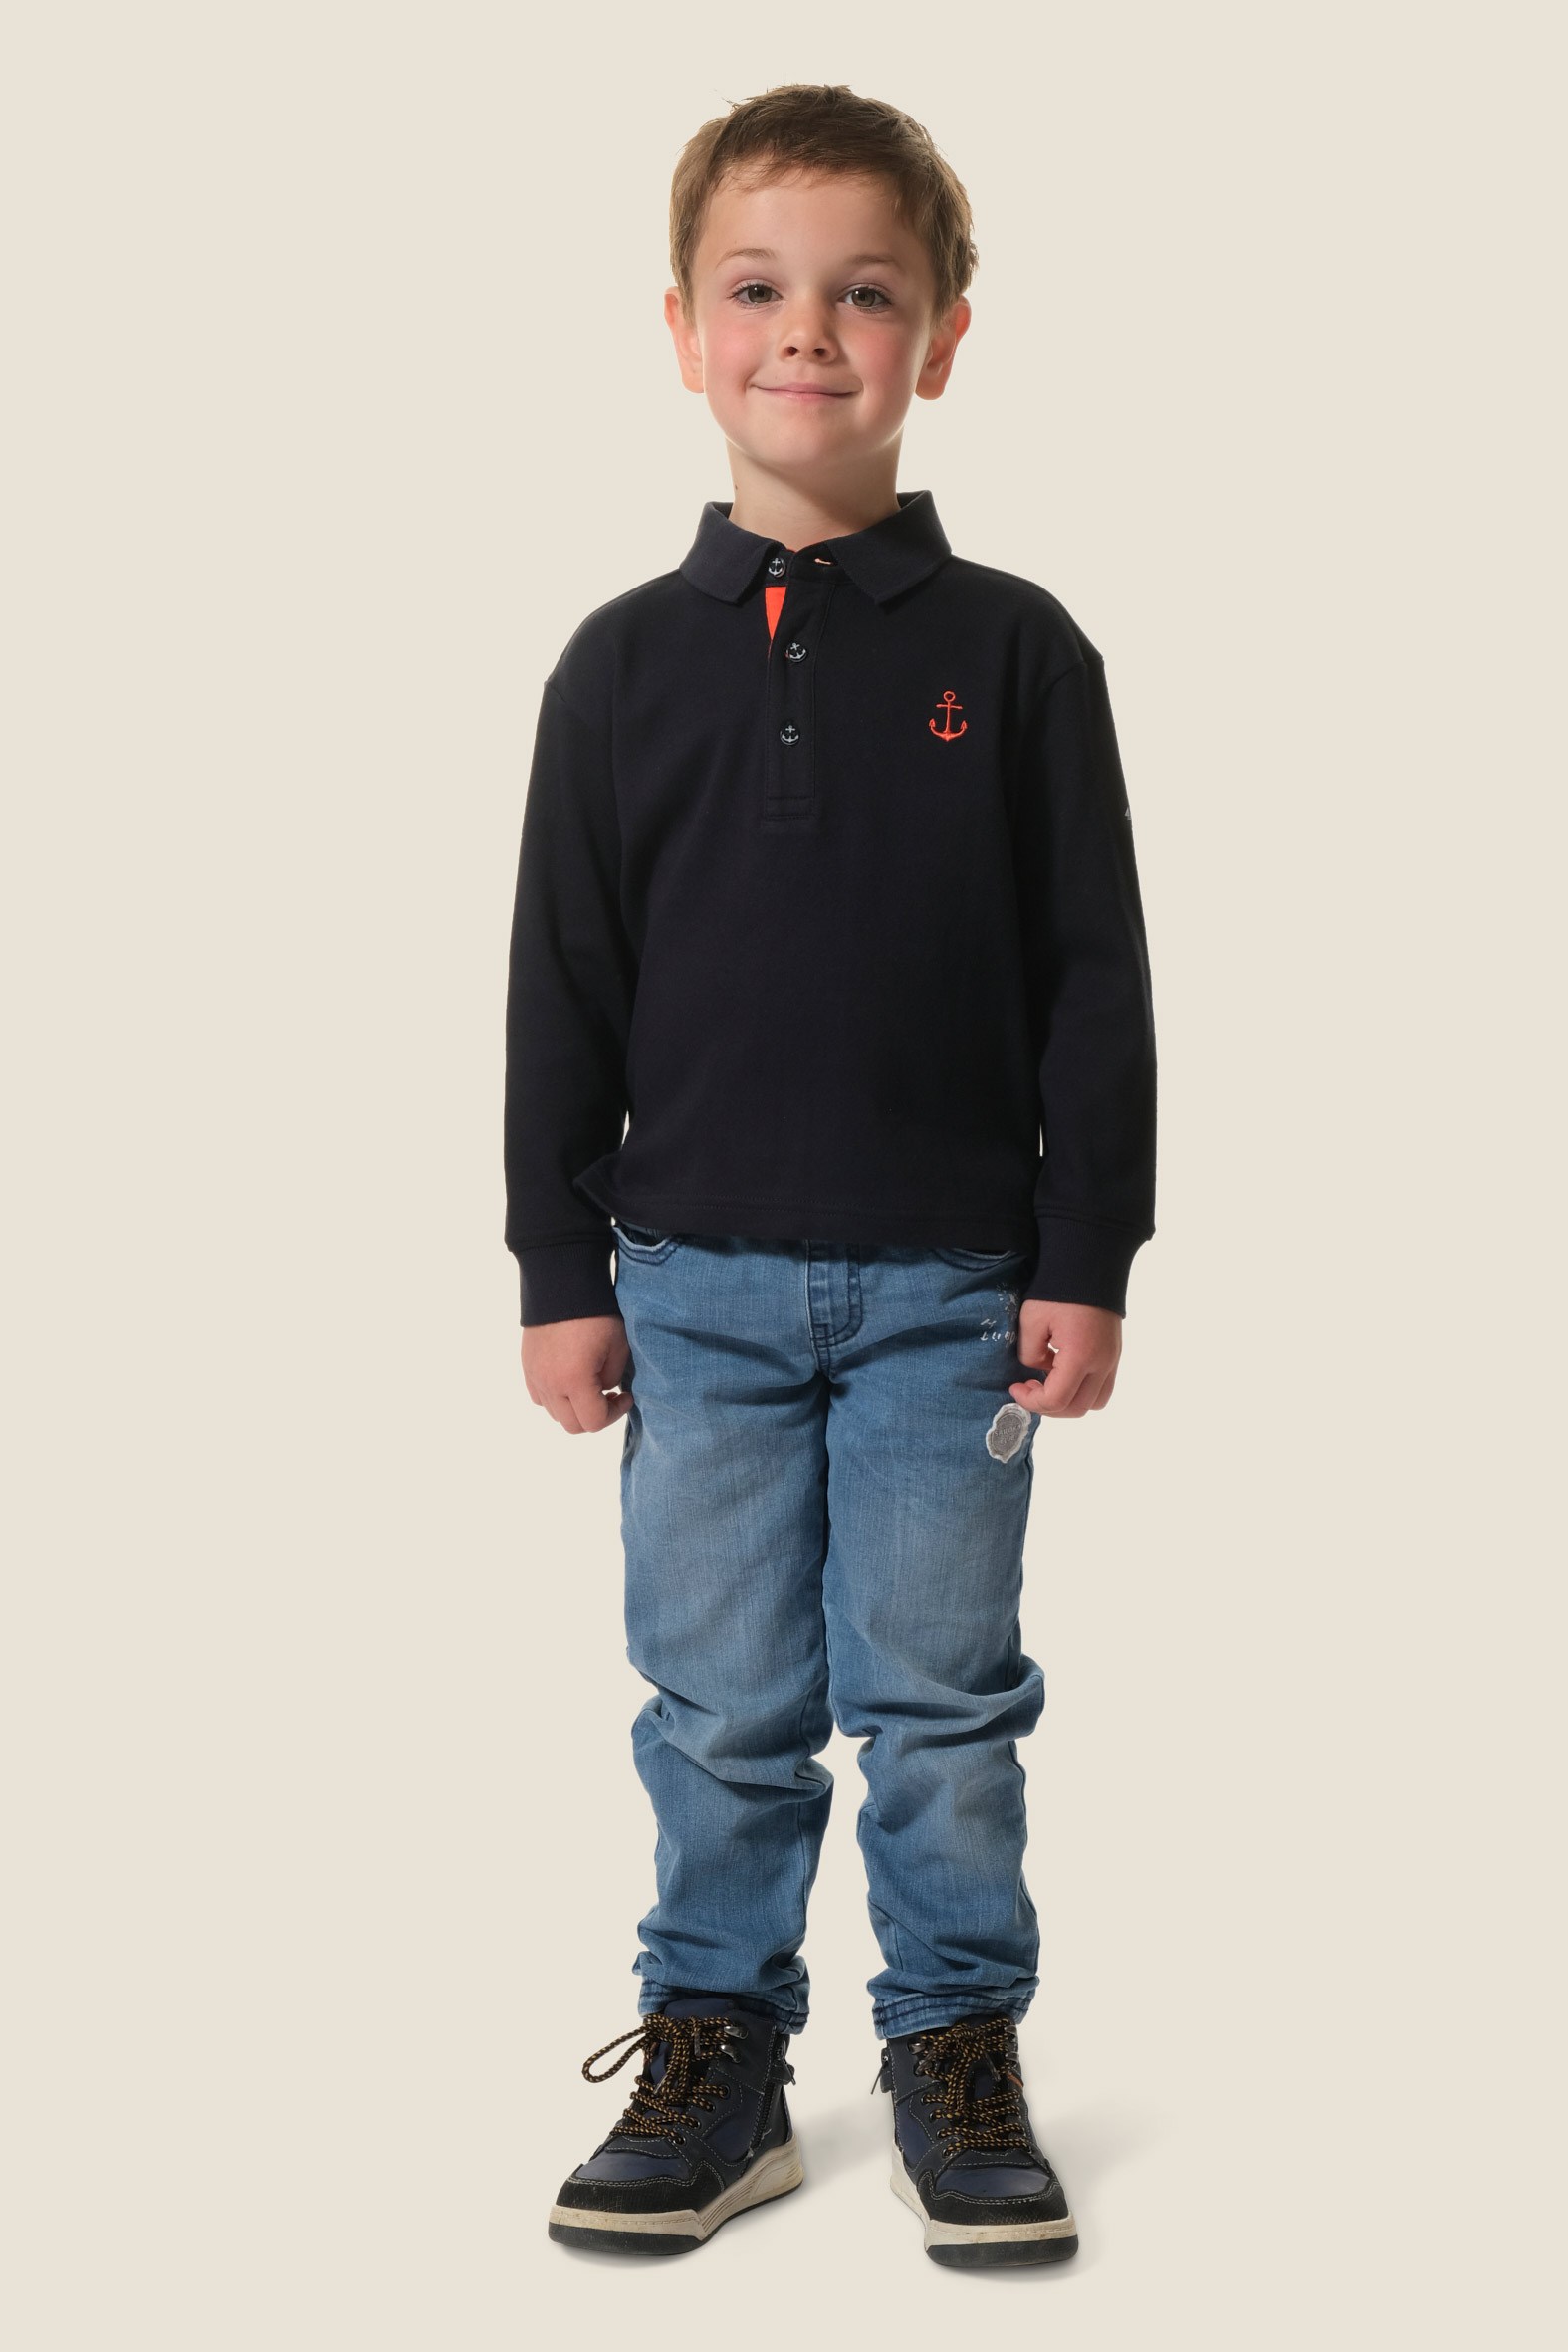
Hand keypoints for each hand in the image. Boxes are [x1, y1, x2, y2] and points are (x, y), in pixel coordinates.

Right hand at [521, 1315, 632, 1434]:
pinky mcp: (527, 1366)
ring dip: (575, 1408)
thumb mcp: (618, 1346)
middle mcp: (549, 1384)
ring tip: (590, 1388)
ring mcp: (535, 1376)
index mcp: (574, 1381)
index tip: (626, 1396)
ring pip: (555, 1414)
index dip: (615, 1414)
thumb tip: (605, 1390)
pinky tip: (569, 1381)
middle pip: (573, 1425)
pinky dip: (556, 1398)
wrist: (562, 1283)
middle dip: (595, 1416)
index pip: (594, 1422)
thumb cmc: (596, 1313)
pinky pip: (540, 1397)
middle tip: (610, 1396)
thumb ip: (613, 1378)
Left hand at [1011, 1300, 1121, 1419]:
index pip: (1056, 1400)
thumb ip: (1030, 1354)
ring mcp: (1112, 1360)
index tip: (1015, 1387)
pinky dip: (1082, 1389)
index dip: (1031, 1401)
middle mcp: (1102, 1363)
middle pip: (1077, 1408)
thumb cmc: (1059, 1291)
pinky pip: (1103, 1387)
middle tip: (1029, 1388)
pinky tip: (1063, 1371)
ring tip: (1048, 1383)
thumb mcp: (1032, 1321)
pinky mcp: (1114, 1354)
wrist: (1090, 1265)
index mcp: (1080, 1356)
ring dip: (1069, 1402)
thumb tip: (1038, 1370)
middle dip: (1049, 1407)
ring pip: (1095, 1402)